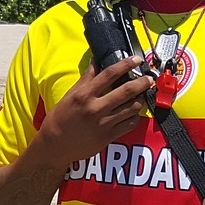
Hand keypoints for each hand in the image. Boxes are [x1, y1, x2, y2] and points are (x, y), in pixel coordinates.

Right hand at [38, 56, 155, 163]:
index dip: (126, 64)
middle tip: (149, 79)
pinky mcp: (109, 136)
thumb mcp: (70, 95)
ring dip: (140, 100)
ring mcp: (104, 123)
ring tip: (140, 96)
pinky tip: (133, 113)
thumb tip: (96, 62)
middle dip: (142, 82)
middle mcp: (95, 107)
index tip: (136, 60)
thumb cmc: (60, 118)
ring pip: (132, 108)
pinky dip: (135, 117)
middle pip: (127, 90)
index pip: (109, 74)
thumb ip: (86, 79)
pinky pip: (130, 124)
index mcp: (84, 95)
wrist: (55, 144)